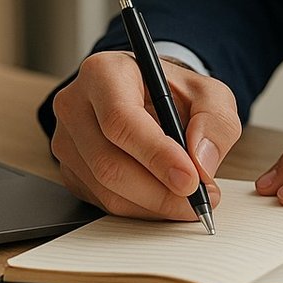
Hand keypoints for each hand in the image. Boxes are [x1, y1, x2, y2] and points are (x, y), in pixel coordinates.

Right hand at [50, 50, 241, 219]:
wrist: (149, 98)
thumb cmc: (174, 93)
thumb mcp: (209, 94)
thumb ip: (215, 121)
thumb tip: (200, 162)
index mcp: (104, 73)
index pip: (121, 120)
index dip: (156, 155)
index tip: (190, 180)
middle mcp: (75, 105)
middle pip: (108, 162)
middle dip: (159, 191)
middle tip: (198, 200)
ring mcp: (67, 141)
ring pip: (106, 189)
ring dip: (153, 205)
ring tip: (188, 201)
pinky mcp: (69, 171)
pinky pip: (102, 202)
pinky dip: (140, 209)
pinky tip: (164, 198)